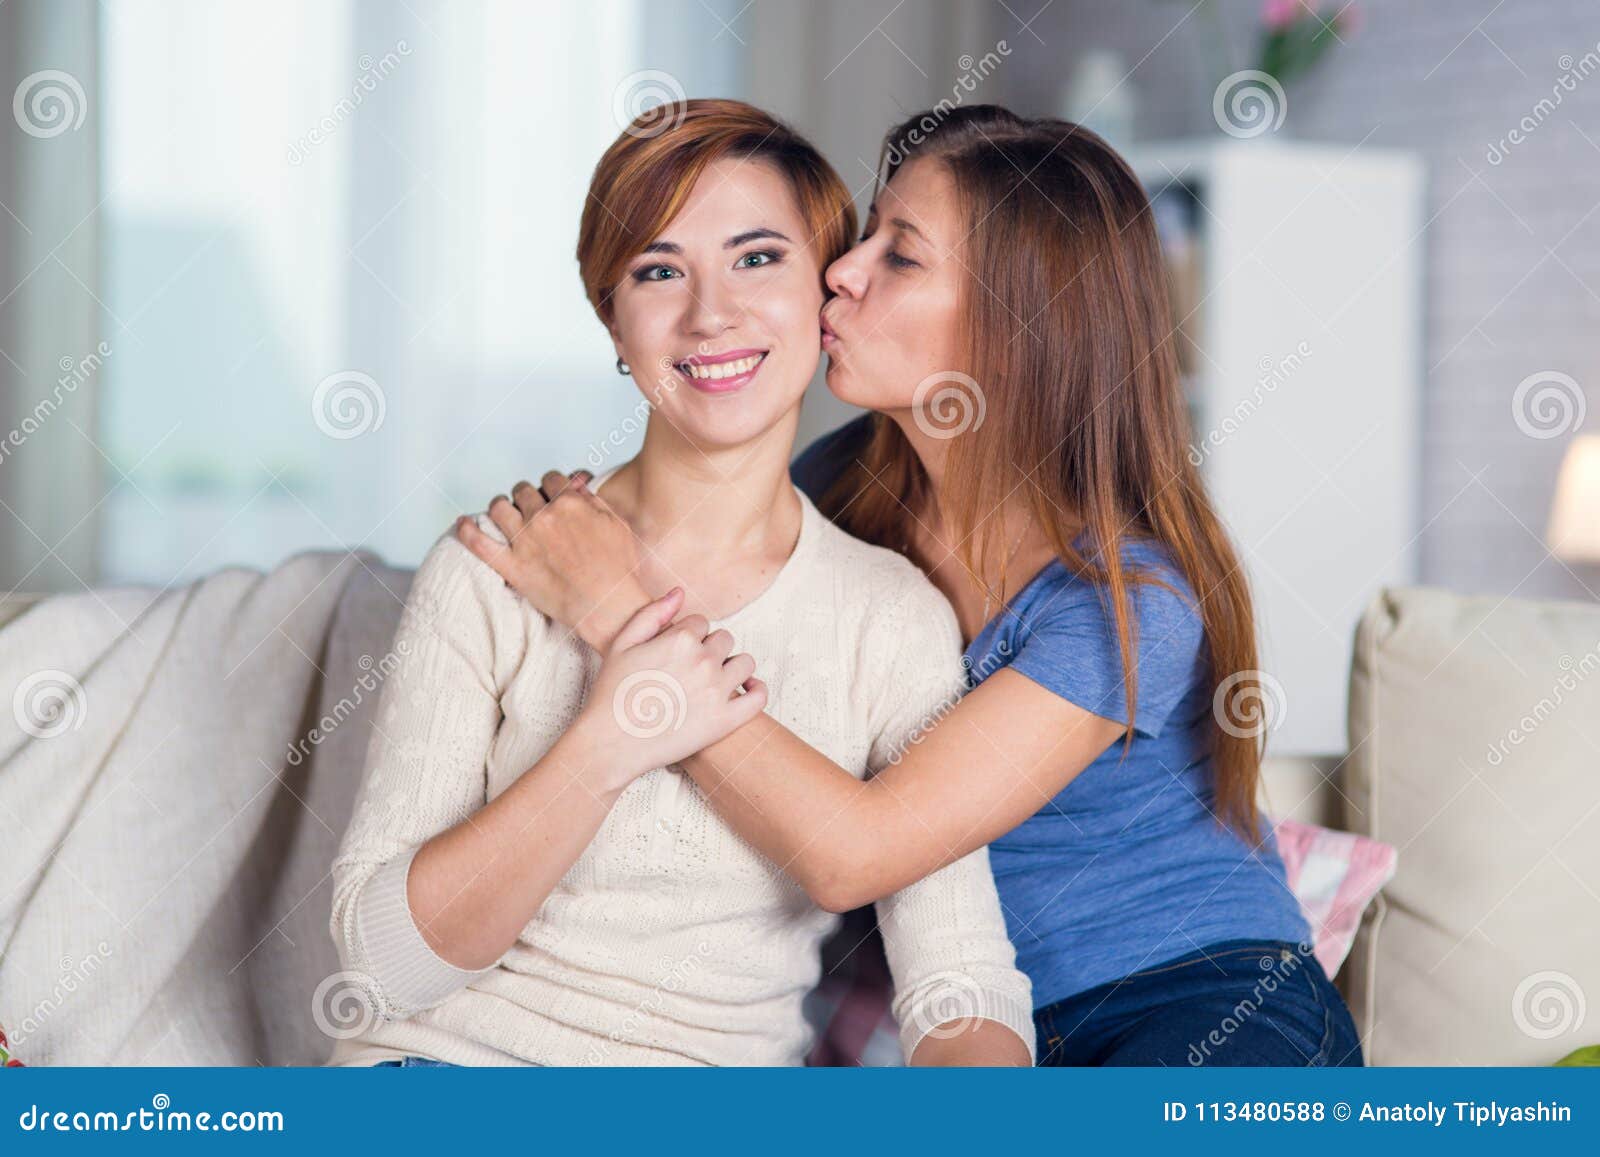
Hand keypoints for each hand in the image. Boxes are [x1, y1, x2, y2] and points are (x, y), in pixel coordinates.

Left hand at [455, 469, 650, 650]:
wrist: (608, 605)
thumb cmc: (618, 567)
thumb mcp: (614, 524)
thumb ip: (591, 499)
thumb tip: (574, 483)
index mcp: (569, 503)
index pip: (551, 479)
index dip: (551, 486)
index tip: (552, 495)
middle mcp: (543, 517)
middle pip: (523, 491)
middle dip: (526, 496)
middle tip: (530, 507)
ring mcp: (524, 541)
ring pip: (499, 508)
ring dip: (501, 507)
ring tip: (504, 514)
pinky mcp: (512, 567)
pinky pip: (479, 543)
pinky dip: (467, 530)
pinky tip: (462, 523)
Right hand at [571, 589, 768, 788]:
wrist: (611, 743)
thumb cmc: (612, 694)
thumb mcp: (622, 644)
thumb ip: (652, 614)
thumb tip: (679, 592)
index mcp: (681, 639)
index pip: (701, 622)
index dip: (688, 635)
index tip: (676, 652)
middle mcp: (704, 661)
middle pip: (724, 640)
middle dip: (709, 649)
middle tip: (690, 670)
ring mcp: (718, 691)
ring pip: (745, 662)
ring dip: (732, 667)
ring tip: (714, 680)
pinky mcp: (726, 720)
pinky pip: (759, 696)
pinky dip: (757, 690)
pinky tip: (745, 690)